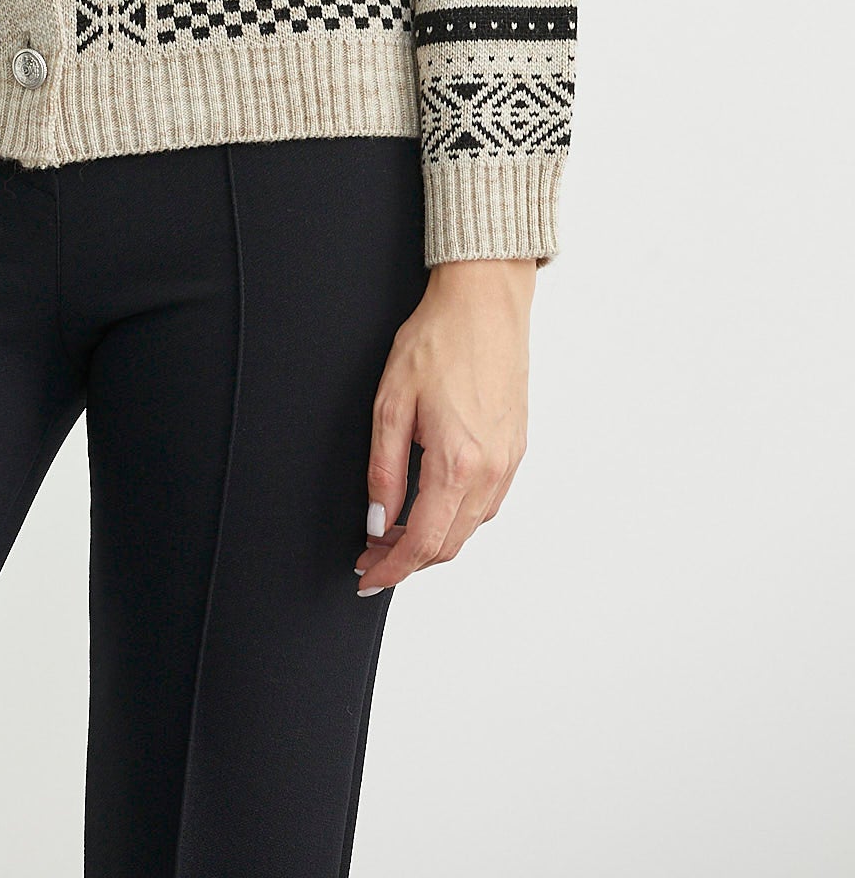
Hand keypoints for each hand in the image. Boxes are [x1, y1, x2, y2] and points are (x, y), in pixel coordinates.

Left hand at [354, 257, 535, 596]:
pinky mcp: (516, 449)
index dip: (391, 569)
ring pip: (469, 529)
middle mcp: (491, 471)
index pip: (422, 542)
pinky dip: (456, 518)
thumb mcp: (391, 402)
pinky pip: (486, 504)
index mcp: (458, 462)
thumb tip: (377, 520)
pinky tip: (430, 505)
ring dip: (432, 541)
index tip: (366, 578)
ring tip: (393, 532)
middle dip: (406, 560)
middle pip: (448, 545)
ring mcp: (509, 462)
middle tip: (371, 555)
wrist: (485, 303)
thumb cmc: (438, 340)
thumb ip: (383, 469)